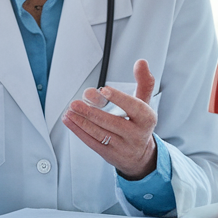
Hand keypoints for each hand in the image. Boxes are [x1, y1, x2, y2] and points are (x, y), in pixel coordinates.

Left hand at [62, 59, 158, 179]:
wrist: (141, 156)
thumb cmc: (140, 123)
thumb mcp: (145, 103)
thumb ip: (143, 82)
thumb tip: (141, 62)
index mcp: (147, 119)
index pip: (135, 108)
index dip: (119, 99)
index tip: (104, 90)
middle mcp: (136, 135)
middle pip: (112, 122)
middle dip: (92, 112)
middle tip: (77, 102)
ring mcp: (122, 147)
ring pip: (100, 133)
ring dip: (82, 121)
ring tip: (71, 110)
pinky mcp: (109, 155)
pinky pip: (92, 142)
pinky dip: (78, 130)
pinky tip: (69, 120)